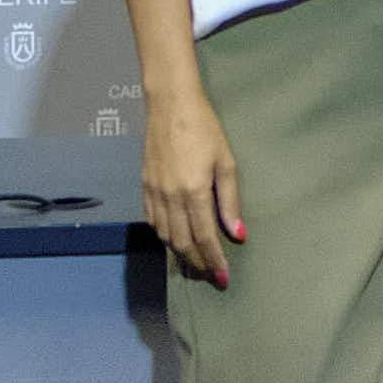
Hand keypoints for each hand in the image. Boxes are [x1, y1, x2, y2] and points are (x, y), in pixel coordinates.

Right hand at [140, 80, 247, 287]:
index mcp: (193, 191)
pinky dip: (163, 236)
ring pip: (165, 235)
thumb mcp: (226, 162)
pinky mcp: (145, 185)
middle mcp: (170, 196)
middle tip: (209, 277)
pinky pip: (153, 220)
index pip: (204, 237)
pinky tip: (174, 240)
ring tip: (194, 264)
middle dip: (197, 264)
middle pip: (182, 242)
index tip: (223, 278)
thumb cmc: (204, 129)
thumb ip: (230, 201)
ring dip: (180, 254)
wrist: (170, 104)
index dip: (214, 260)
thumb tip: (238, 234)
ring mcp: (154, 192)